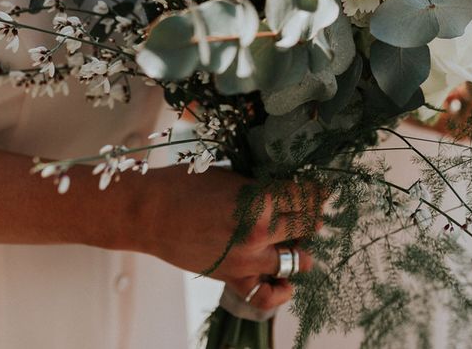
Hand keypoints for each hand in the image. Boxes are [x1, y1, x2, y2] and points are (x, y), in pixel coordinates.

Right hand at [123, 166, 320, 310]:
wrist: (148, 212)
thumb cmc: (185, 184)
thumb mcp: (230, 175)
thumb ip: (260, 187)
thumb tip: (286, 192)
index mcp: (259, 198)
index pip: (304, 196)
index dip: (317, 192)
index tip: (323, 191)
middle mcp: (259, 232)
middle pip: (306, 225)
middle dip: (312, 215)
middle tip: (312, 208)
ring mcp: (247, 259)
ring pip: (297, 259)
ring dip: (301, 247)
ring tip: (296, 237)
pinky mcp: (232, 278)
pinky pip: (266, 295)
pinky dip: (281, 290)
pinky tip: (284, 279)